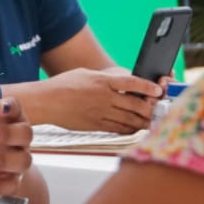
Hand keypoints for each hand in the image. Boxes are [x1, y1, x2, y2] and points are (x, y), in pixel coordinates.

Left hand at [0, 86, 32, 196]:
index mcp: (8, 115)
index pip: (16, 108)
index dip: (11, 107)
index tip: (1, 107)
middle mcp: (17, 136)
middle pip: (26, 133)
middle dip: (7, 134)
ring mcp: (16, 158)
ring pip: (24, 160)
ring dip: (2, 160)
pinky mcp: (11, 178)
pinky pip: (13, 185)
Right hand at [43, 68, 161, 133]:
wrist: (46, 102)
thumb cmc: (64, 85)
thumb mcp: (87, 74)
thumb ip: (106, 78)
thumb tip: (123, 82)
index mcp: (102, 81)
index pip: (132, 83)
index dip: (147, 87)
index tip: (157, 90)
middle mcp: (104, 98)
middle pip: (135, 104)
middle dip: (149, 108)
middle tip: (157, 109)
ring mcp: (100, 113)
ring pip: (129, 119)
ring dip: (143, 121)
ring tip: (151, 122)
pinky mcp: (95, 125)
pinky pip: (117, 128)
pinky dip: (129, 129)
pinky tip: (135, 128)